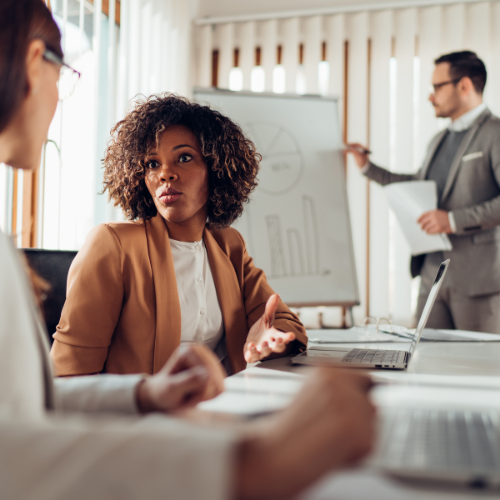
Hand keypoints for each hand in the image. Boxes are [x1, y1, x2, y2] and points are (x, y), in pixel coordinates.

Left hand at [136, 344, 224, 412]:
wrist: (162, 394)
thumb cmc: (163, 391)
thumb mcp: (171, 388)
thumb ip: (189, 381)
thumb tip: (208, 374)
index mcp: (190, 351)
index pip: (208, 375)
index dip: (198, 391)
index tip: (182, 393)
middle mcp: (202, 352)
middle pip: (215, 380)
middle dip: (202, 394)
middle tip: (186, 396)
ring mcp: (209, 361)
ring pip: (220, 385)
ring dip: (205, 396)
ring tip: (190, 394)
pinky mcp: (215, 371)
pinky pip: (220, 388)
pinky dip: (209, 396)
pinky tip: (197, 393)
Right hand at [236, 369, 375, 499]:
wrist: (272, 454)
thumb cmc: (287, 430)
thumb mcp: (311, 394)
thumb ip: (338, 390)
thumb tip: (368, 393)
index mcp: (324, 367)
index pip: (362, 377)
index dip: (358, 398)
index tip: (353, 409)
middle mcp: (337, 379)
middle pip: (370, 402)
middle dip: (359, 420)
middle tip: (332, 432)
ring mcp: (346, 401)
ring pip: (372, 423)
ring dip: (357, 437)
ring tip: (328, 440)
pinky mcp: (353, 426)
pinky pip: (370, 444)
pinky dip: (355, 455)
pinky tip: (331, 451)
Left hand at [244, 294, 295, 362]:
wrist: (252, 340)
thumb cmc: (262, 331)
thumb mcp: (266, 318)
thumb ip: (271, 308)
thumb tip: (276, 295)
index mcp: (275, 336)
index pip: (284, 337)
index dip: (288, 337)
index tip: (292, 335)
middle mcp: (270, 345)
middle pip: (278, 347)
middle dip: (280, 343)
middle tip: (281, 339)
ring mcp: (262, 351)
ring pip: (266, 352)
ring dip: (266, 348)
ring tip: (264, 343)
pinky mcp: (252, 355)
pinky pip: (253, 356)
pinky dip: (252, 352)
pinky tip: (250, 345)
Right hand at [345, 143, 369, 168]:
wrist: (364, 167)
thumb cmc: (363, 162)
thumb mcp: (359, 156)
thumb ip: (355, 151)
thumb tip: (350, 147)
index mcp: (363, 148)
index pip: (357, 144)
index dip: (352, 144)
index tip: (348, 145)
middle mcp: (361, 149)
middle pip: (354, 146)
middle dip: (349, 146)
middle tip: (344, 147)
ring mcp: (358, 152)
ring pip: (352, 149)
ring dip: (348, 149)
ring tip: (344, 150)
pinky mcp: (355, 154)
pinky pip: (351, 151)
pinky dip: (348, 151)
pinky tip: (345, 151)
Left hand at [417, 209, 451, 233]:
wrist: (455, 220)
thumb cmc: (446, 217)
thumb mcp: (439, 212)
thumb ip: (432, 215)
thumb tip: (423, 220)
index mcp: (433, 212)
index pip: (423, 215)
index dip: (419, 219)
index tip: (417, 222)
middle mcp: (434, 216)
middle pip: (423, 222)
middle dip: (421, 226)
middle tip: (421, 228)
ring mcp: (436, 222)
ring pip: (426, 227)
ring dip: (425, 230)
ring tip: (426, 230)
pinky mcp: (439, 228)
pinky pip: (430, 231)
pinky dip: (429, 232)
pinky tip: (429, 232)